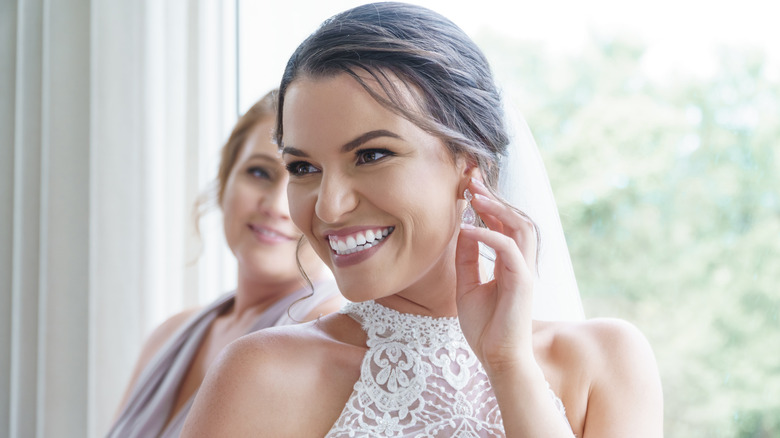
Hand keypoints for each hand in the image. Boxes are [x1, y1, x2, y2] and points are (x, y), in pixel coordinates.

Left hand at [455, 178, 537, 373]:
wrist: (496, 358)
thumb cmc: (484, 327)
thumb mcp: (467, 285)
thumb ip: (467, 258)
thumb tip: (463, 229)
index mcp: (511, 263)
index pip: (505, 225)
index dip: (490, 203)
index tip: (470, 186)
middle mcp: (522, 263)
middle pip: (517, 218)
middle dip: (495, 197)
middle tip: (472, 180)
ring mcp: (525, 271)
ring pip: (522, 227)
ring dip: (499, 208)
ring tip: (475, 196)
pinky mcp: (523, 281)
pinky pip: (508, 249)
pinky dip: (488, 235)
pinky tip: (469, 229)